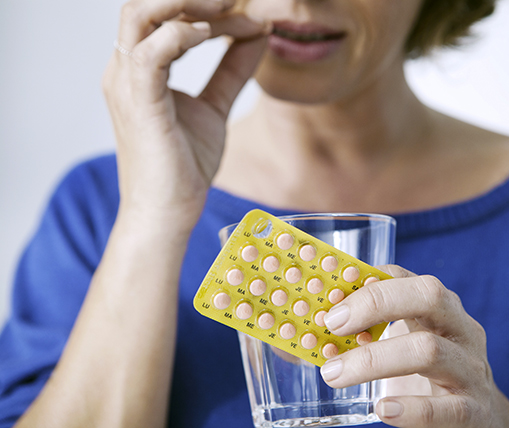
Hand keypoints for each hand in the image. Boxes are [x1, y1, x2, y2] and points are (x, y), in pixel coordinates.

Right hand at [103, 0, 269, 229]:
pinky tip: (209, 36)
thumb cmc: (184, 164)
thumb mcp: (215, 106)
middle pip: (146, 4)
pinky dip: (180, 35)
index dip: (206, 8)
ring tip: (226, 10)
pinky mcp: (138, 103)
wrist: (168, 211)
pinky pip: (150, 53)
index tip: (250, 17)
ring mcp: (126, 84)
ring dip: (186, 4)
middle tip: (233, 1)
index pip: (164, 15)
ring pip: (141, 15)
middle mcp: (126, 69)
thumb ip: (231, 70)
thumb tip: (258, 35)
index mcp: (139, 68)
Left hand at [320, 265, 508, 427]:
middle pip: (429, 296)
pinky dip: (411, 409)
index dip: (366, 282)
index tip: (329, 298)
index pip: (406, 276)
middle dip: (375, 304)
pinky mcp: (475, 410)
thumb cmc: (428, 374)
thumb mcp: (402, 343)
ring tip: (334, 374)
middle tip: (332, 325)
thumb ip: (358, 336)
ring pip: (429, 350)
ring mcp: (471, 368)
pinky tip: (382, 410)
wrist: (482, 418)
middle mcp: (460, 329)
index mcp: (439, 307)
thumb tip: (293, 339)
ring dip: (373, 360)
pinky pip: (446, 408)